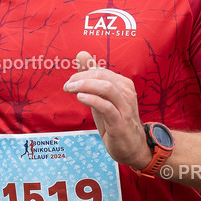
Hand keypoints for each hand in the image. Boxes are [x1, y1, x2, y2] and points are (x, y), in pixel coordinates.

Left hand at [63, 51, 150, 169]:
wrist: (132, 147)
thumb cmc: (115, 120)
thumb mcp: (102, 97)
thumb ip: (92, 76)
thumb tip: (81, 54)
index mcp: (123, 84)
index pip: (100, 71)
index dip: (82, 74)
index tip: (70, 82)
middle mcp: (126, 93)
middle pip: (102, 76)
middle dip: (81, 78)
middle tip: (68, 85)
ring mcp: (125, 107)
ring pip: (106, 88)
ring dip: (84, 86)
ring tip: (71, 89)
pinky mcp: (120, 122)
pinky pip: (106, 106)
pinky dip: (92, 99)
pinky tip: (80, 98)